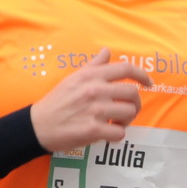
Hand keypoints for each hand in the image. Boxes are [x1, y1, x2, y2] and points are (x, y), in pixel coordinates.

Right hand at [28, 46, 153, 150]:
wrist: (37, 125)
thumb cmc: (56, 101)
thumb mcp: (73, 78)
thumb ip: (93, 65)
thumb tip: (106, 51)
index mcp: (91, 76)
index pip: (125, 68)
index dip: (142, 75)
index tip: (149, 83)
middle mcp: (95, 90)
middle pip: (133, 93)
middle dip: (136, 103)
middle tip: (128, 109)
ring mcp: (95, 111)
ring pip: (129, 113)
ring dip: (127, 120)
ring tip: (116, 123)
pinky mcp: (92, 130)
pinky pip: (119, 133)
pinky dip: (117, 135)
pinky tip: (108, 134)